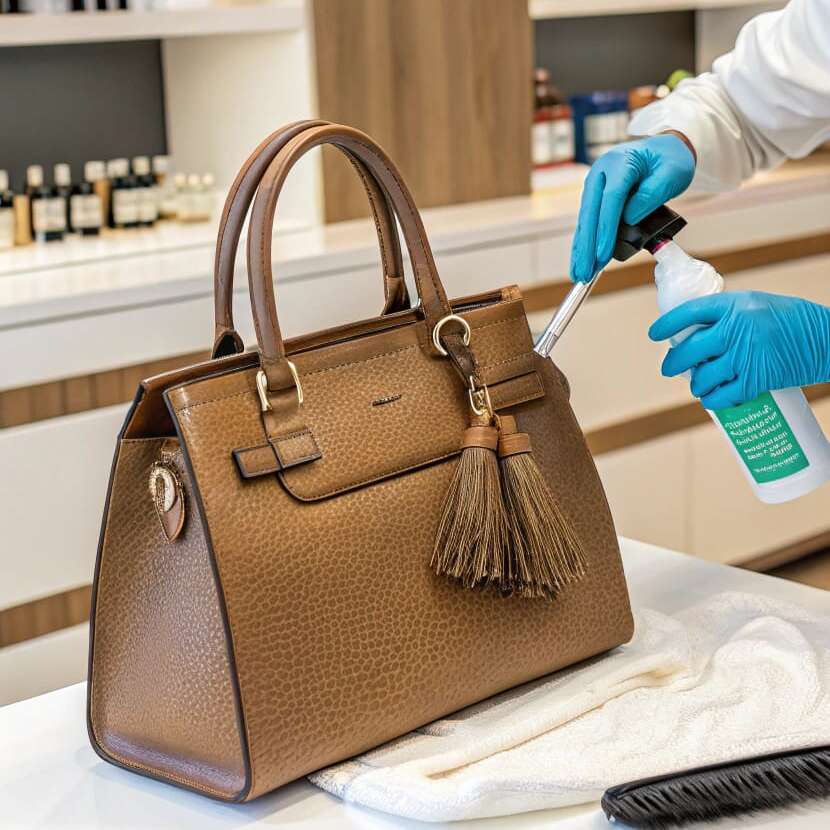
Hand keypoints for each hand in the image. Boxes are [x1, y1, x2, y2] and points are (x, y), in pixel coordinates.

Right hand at [570, 134, 695, 282]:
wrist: (666, 149)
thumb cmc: (670, 160)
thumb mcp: (671, 174)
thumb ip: (650, 196)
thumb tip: (629, 220)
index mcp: (620, 162)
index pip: (610, 199)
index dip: (606, 229)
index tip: (603, 254)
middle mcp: (601, 173)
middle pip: (590, 213)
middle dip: (586, 246)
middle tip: (584, 272)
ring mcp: (596, 185)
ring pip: (585, 221)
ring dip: (582, 249)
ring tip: (580, 273)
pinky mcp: (596, 197)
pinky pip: (589, 222)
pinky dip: (585, 243)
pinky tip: (581, 261)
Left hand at [649, 291, 829, 409]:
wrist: (828, 339)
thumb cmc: (792, 321)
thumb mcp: (756, 306)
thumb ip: (727, 316)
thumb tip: (693, 335)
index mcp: (735, 305)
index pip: (690, 313)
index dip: (668, 325)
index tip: (654, 334)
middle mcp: (736, 329)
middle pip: (689, 350)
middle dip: (673, 363)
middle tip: (669, 368)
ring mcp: (745, 356)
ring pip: (702, 377)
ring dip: (696, 384)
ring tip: (698, 384)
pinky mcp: (755, 380)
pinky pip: (721, 396)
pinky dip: (712, 400)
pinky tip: (711, 398)